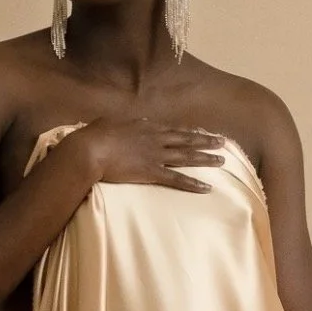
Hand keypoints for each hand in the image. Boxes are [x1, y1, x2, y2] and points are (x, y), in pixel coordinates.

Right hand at [62, 115, 228, 191]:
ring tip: (222, 160)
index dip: (187, 131)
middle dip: (205, 140)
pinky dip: (193, 183)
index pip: (171, 129)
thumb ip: (121, 123)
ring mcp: (155, 155)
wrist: (89, 150)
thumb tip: (127, 123)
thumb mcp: (108, 122)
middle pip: (186, 139)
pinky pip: (177, 179)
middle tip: (222, 141)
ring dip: (206, 158)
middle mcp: (155, 139)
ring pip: (187, 156)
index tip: (199, 131)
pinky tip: (206, 187)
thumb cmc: (93, 136)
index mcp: (144, 127)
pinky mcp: (152, 172)